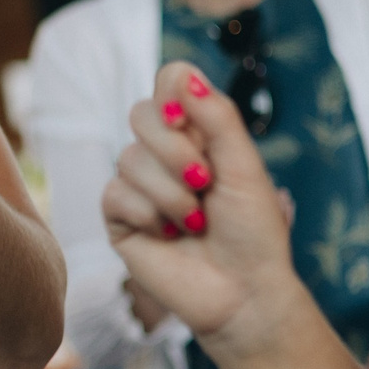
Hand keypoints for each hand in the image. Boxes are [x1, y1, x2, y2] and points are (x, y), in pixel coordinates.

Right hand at [100, 63, 299, 352]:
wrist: (244, 292)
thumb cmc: (253, 233)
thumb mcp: (245, 167)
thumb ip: (218, 118)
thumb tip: (185, 75)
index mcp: (197, 133)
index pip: (169, 83)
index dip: (173, 95)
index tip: (189, 121)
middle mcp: (163, 153)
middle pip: (141, 114)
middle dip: (175, 151)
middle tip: (204, 182)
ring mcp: (138, 185)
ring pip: (129, 159)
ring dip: (171, 194)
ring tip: (196, 223)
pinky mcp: (119, 219)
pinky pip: (115, 194)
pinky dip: (150, 215)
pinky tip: (171, 236)